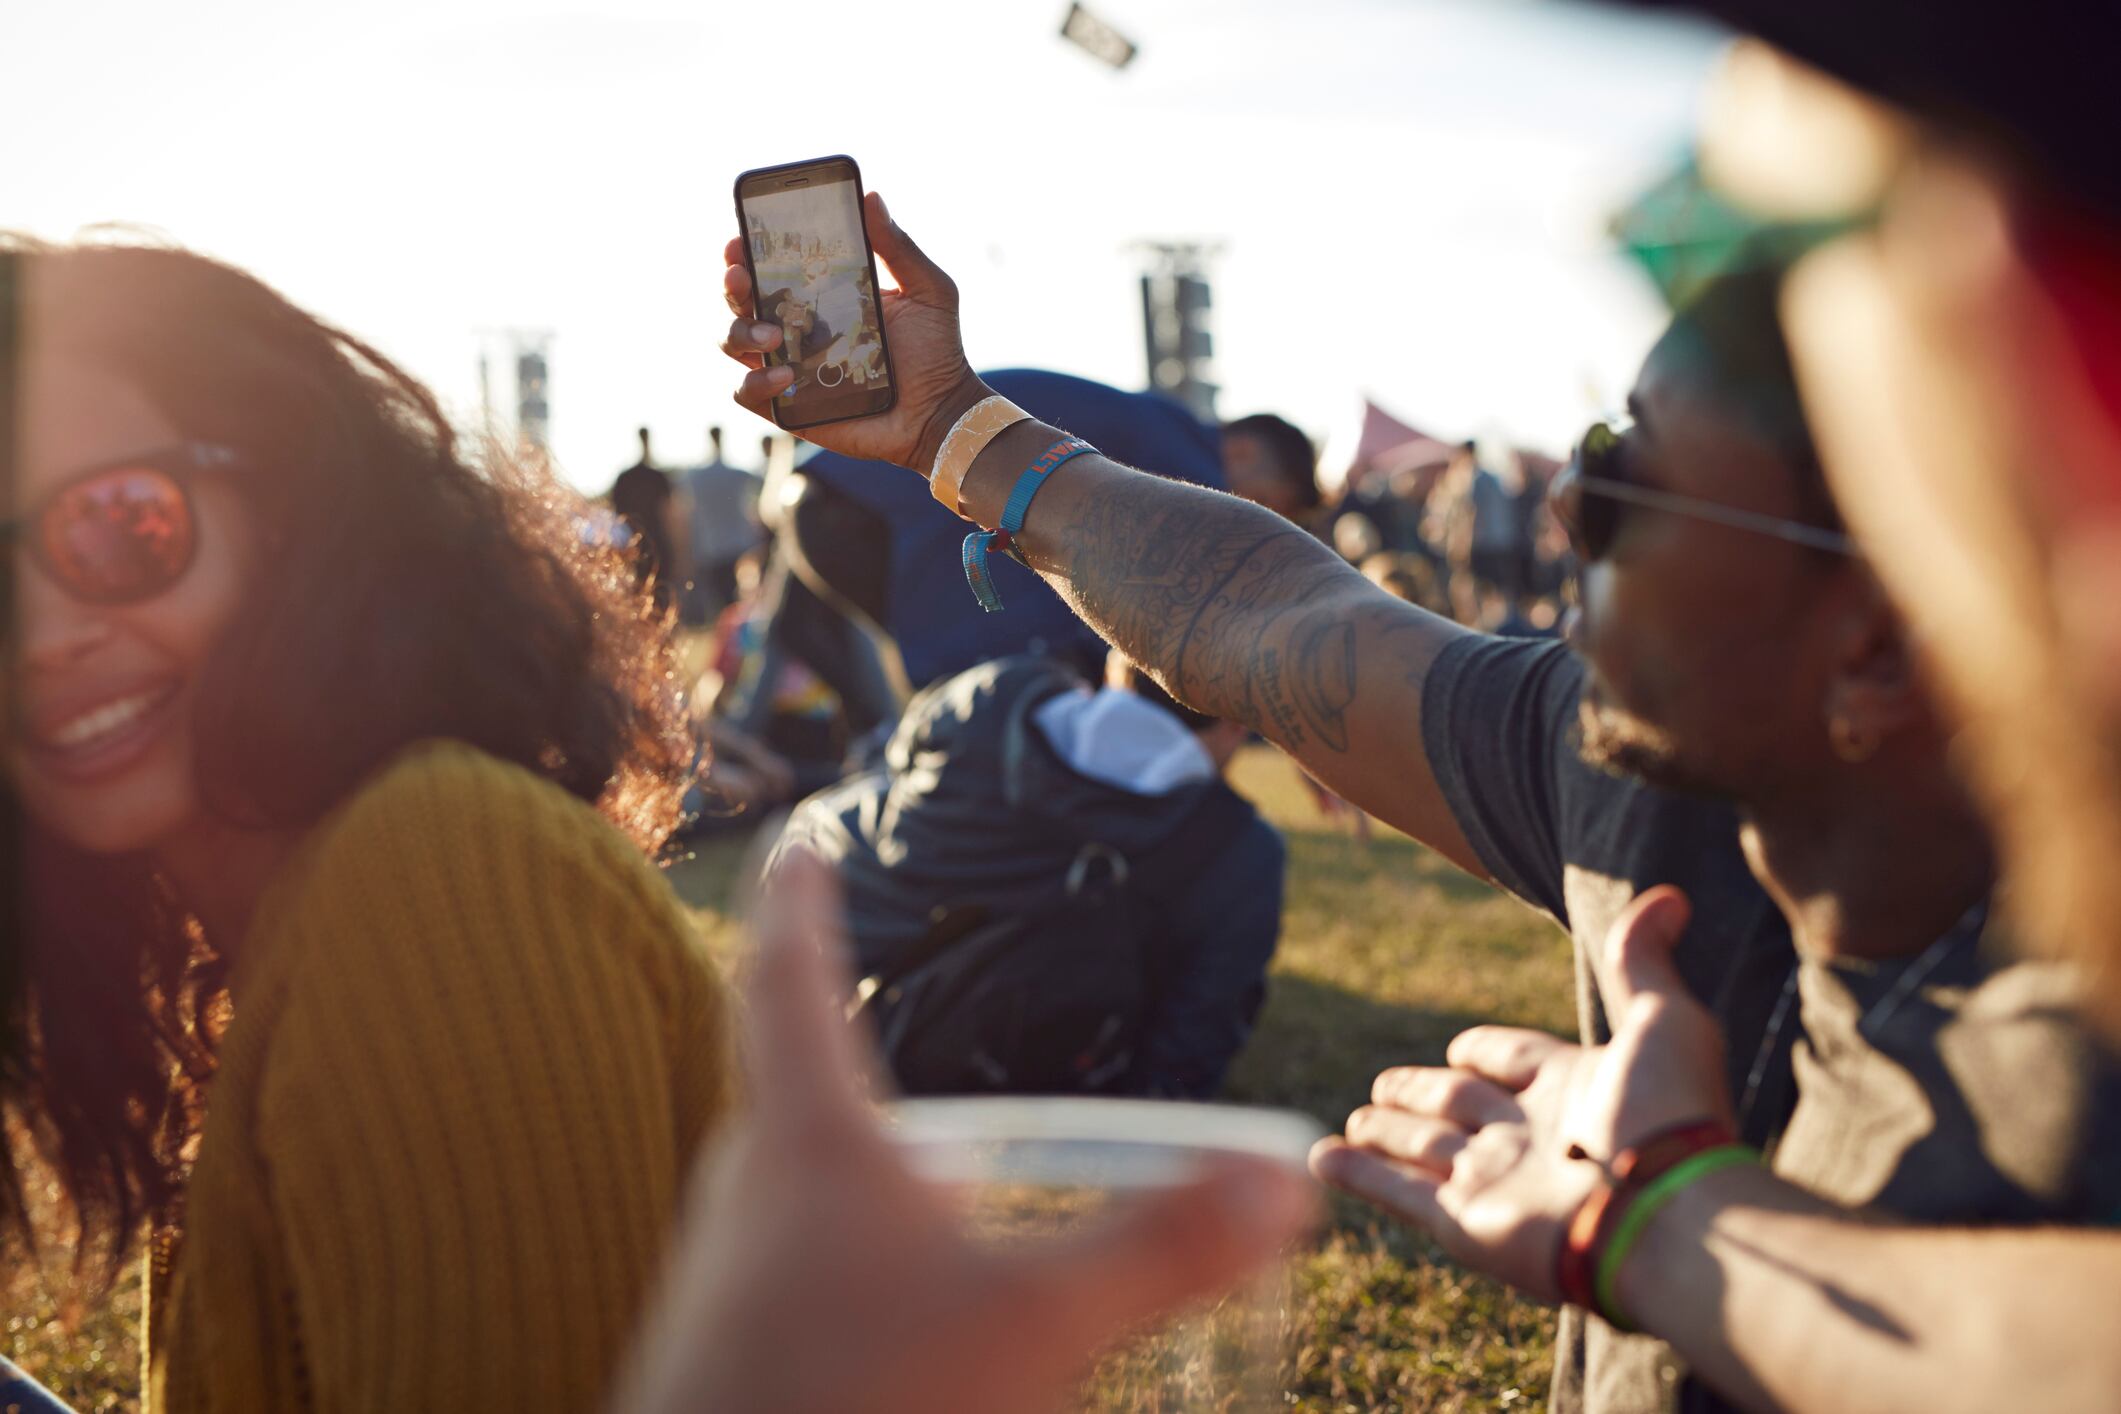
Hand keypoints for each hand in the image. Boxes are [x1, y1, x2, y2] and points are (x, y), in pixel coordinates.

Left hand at [617, 853, 1319, 1413]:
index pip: (788, 973)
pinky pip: (795, 1253)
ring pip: (792, 1174)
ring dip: (852, 1145)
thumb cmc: (853, 1403)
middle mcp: (749, 1188)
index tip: (798, 837)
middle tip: (851, 975)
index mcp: (807, 1140)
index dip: (800, 899)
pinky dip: (852, 1233)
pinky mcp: (731, 1342)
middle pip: (785, 1073)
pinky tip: (900, 1291)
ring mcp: (729, 1271)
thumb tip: (1281, 1189)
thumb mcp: (1032, 1325)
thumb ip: (1158, 1253)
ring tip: (912, 1143)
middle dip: (825, 1020)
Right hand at [720, 193, 987, 474]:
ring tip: (773, 338)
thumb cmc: (937, 351)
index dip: (745, 251)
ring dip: (740, 333)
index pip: (769, 267)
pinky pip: (747, 393)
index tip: (741, 238)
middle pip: (739, 300)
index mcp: (820, 295)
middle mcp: (796, 328)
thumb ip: (898, 247)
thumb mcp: (927, 290)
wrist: (941, 412)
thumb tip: (871, 196)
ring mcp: (787, 368)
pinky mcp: (789, 409)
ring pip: (732, 342)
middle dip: (731, 285)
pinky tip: (786, 377)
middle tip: (742, 277)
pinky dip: (755, 383)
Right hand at [1308, 887, 1729, 1302]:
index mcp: (1574, 1086)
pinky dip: (1357, 1175)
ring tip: (1356, 1120)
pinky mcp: (1464, 1223)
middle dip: (1422, 1092)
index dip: (1486, 1051)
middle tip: (1384, 1082)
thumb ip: (1640, 960)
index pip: (1513, 1058)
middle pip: (1459, 1103)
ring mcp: (1494, 1180)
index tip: (1460, 1048)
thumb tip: (1668, 895)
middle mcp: (1531, 1134)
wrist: (1665, 1219)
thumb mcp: (1661, 1020)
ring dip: (1387, 1132)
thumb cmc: (1668, 1118)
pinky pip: (1398, 1192)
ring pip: (1424, 1147)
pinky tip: (1322, 1158)